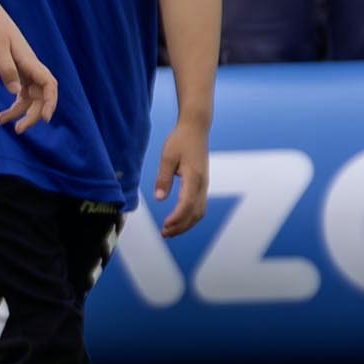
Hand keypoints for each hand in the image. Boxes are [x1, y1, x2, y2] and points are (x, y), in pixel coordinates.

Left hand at [0, 0, 58, 130]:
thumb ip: (6, 70)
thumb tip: (16, 92)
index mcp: (29, 61)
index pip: (48, 85)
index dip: (50, 102)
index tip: (45, 119)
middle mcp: (29, 67)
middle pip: (40, 95)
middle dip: (33, 114)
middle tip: (19, 130)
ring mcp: (22, 69)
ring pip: (28, 96)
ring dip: (19, 111)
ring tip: (1, 122)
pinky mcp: (12, 69)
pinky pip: (19, 92)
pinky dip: (13, 104)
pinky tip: (2, 114)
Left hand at [153, 123, 211, 237]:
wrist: (195, 129)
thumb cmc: (180, 141)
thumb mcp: (166, 157)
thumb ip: (163, 178)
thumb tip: (159, 198)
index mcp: (194, 178)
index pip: (187, 204)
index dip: (176, 218)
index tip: (165, 226)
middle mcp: (202, 184)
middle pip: (195, 213)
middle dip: (180, 226)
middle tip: (164, 234)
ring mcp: (204, 185)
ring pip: (199, 212)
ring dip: (185, 224)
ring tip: (169, 231)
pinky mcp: (202, 184)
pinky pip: (199, 205)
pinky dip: (189, 217)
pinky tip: (178, 220)